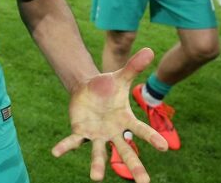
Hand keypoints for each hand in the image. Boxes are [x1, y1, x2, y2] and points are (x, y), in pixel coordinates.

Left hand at [51, 48, 167, 182]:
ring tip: (96, 177)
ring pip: (99, 153)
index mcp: (126, 119)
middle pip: (126, 151)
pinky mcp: (81, 132)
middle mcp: (114, 132)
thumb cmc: (107, 86)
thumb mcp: (120, 76)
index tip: (164, 148)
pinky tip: (56, 152)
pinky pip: (73, 141)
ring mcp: (97, 134)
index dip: (152, 138)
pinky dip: (65, 146)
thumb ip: (134, 66)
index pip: (141, 130)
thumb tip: (150, 49)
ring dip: (98, 165)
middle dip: (135, 166)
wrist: (87, 88)